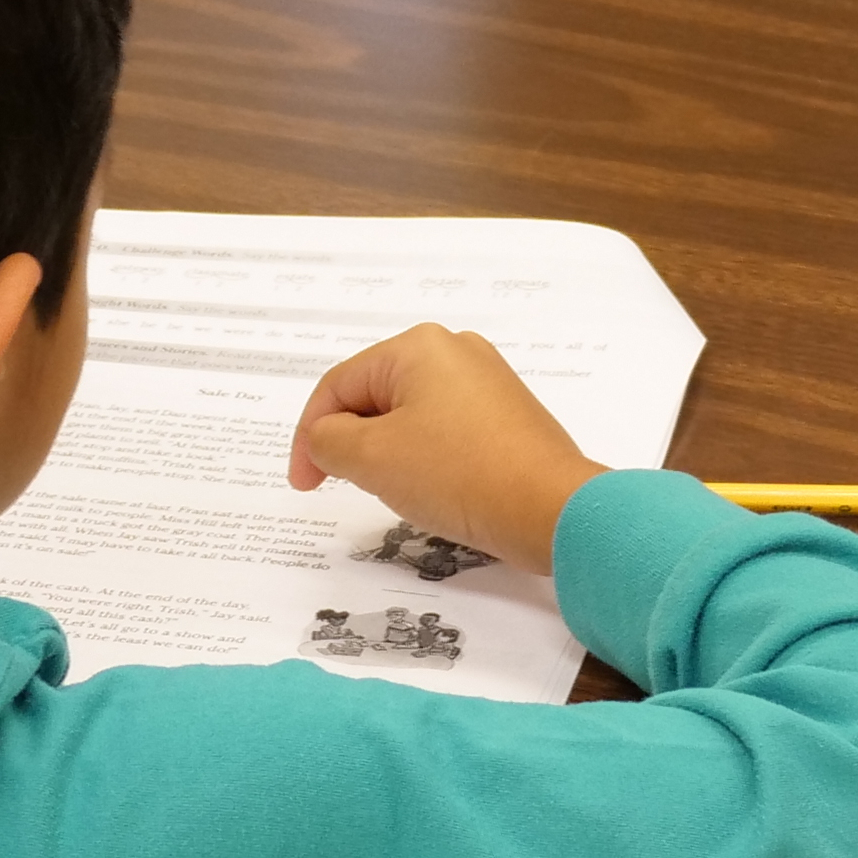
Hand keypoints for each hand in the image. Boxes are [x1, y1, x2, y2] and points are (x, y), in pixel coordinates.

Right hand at [288, 323, 608, 572]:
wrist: (552, 510)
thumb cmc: (460, 475)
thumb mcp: (372, 458)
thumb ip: (329, 442)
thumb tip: (326, 438)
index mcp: (418, 346)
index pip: (339, 385)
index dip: (310, 436)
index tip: (305, 484)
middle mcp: (456, 351)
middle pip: (375, 396)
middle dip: (354, 443)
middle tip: (350, 486)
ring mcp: (488, 382)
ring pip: (410, 417)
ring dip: (390, 454)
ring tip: (402, 492)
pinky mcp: (508, 417)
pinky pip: (446, 431)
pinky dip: (427, 459)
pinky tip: (437, 491)